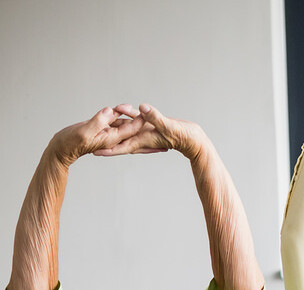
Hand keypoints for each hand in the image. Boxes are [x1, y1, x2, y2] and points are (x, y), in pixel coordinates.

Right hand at [45, 105, 144, 164]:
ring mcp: (107, 131)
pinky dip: (118, 114)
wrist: (61, 148)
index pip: (133, 128)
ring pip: (123, 121)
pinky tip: (123, 109)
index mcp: (113, 138)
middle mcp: (113, 135)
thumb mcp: (84, 131)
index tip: (154, 112)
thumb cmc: (70, 142)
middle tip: (166, 125)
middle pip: (133, 128)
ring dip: (132, 116)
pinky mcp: (101, 127)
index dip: (143, 120)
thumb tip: (110, 110)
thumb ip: (98, 121)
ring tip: (148, 112)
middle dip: (147, 125)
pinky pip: (113, 119)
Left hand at [95, 105, 209, 157]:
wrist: (196, 140)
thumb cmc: (186, 137)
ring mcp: (146, 132)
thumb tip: (141, 108)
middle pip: (119, 139)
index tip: (93, 150)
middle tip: (88, 139)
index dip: (107, 148)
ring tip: (99, 123)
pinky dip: (128, 116)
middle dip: (105, 140)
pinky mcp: (152, 125)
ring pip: (126, 129)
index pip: (121, 145)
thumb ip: (155, 117)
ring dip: (114, 126)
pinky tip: (121, 109)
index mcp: (143, 139)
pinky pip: (136, 120)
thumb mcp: (169, 126)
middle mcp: (142, 137)